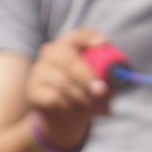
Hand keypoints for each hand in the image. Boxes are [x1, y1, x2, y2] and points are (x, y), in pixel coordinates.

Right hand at [25, 28, 113, 150]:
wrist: (64, 115)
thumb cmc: (86, 93)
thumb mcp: (100, 84)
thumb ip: (108, 78)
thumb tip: (118, 79)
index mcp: (70, 46)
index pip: (77, 36)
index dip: (89, 38)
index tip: (103, 42)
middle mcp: (51, 53)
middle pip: (69, 60)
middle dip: (88, 77)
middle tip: (102, 91)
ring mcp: (39, 71)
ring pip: (62, 82)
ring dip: (82, 98)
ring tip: (92, 107)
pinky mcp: (33, 90)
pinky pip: (53, 98)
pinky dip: (68, 106)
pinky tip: (72, 109)